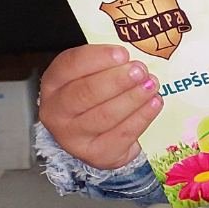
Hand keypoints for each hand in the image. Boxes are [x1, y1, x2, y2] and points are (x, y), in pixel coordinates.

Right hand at [39, 45, 161, 168]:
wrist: (96, 138)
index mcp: (53, 83)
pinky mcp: (96, 154)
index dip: (97, 58)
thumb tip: (133, 58)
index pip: (70, 65)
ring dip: (132, 98)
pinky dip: (141, 117)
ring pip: (105, 115)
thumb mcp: (91, 76)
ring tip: (151, 85)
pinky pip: (121, 134)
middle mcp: (56, 111)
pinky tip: (154, 103)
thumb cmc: (95, 98)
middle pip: (85, 93)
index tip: (123, 53)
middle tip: (140, 70)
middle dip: (117, 80)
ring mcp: (73, 137)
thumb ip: (106, 65)